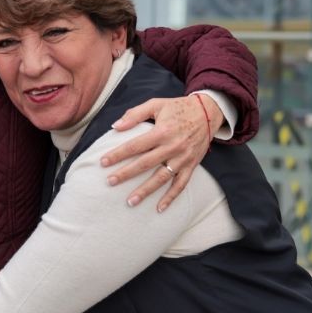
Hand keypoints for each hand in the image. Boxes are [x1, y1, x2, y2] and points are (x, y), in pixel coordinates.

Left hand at [101, 95, 221, 211]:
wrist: (208, 112)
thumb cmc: (178, 107)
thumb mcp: (156, 104)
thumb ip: (135, 114)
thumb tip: (115, 126)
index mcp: (162, 131)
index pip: (135, 145)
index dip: (118, 154)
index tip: (103, 162)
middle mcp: (173, 146)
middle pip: (145, 164)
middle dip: (126, 174)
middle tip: (110, 182)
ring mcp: (183, 158)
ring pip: (162, 178)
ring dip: (146, 191)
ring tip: (130, 201)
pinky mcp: (191, 165)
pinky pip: (181, 184)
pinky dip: (171, 197)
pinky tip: (159, 208)